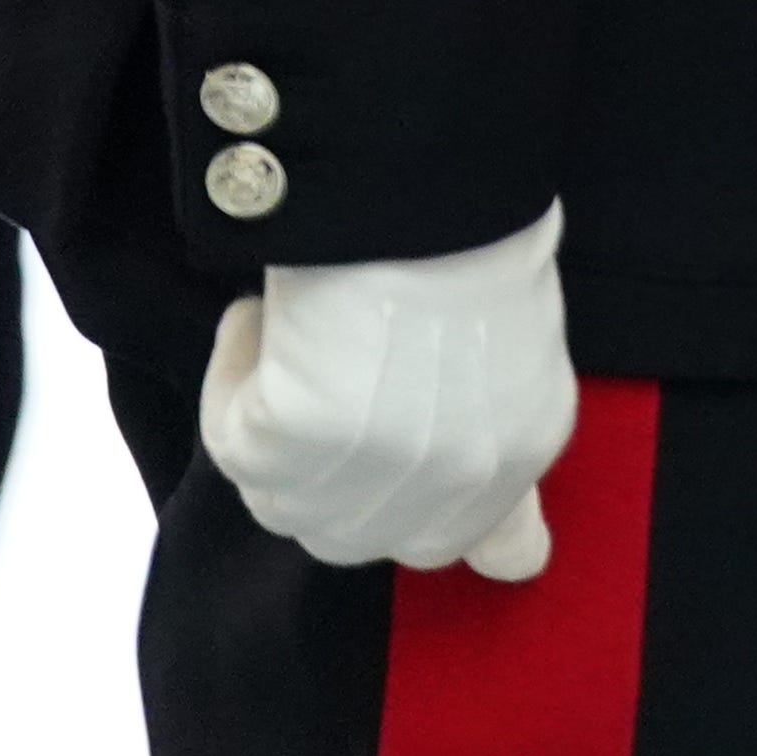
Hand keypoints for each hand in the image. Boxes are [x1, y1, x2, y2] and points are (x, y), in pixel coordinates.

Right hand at [199, 203, 578, 578]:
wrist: (425, 188)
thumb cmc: (469, 237)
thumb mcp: (519, 356)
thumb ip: (503, 452)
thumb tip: (518, 567)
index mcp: (527, 445)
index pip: (472, 546)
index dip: (417, 524)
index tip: (387, 495)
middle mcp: (459, 481)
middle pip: (354, 539)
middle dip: (325, 478)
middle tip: (319, 392)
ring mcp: (375, 473)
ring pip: (280, 500)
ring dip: (274, 424)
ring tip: (299, 335)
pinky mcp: (293, 447)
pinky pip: (229, 439)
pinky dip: (232, 376)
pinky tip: (261, 319)